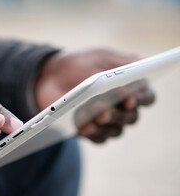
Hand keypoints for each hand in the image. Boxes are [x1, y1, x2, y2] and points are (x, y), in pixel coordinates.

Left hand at [35, 48, 154, 142]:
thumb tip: (145, 62)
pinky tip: (83, 129)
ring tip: (94, 119)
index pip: (146, 96)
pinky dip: (93, 134)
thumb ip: (123, 62)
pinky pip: (98, 138)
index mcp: (130, 86)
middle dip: (119, 115)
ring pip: (116, 130)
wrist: (49, 76)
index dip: (141, 99)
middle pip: (131, 117)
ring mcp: (107, 120)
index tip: (130, 99)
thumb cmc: (79, 64)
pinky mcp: (91, 130)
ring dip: (106, 126)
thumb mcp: (101, 57)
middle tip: (106, 112)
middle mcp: (122, 106)